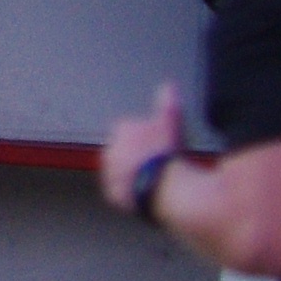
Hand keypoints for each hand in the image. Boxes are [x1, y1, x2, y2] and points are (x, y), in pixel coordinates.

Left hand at [101, 81, 184, 212]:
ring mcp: (110, 173)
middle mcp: (110, 150)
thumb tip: (168, 86)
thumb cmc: (164, 151)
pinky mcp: (113, 194)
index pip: (132, 130)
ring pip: (123, 171)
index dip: (148, 137)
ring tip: (155, 180)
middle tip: (159, 162)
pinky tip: (149, 192)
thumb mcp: (170, 121)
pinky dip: (133, 192)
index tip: (159, 144)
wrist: (160, 184)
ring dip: (135, 174)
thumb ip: (167, 103)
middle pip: (125, 151)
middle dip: (139, 155)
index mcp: (122, 130)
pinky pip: (122, 192)